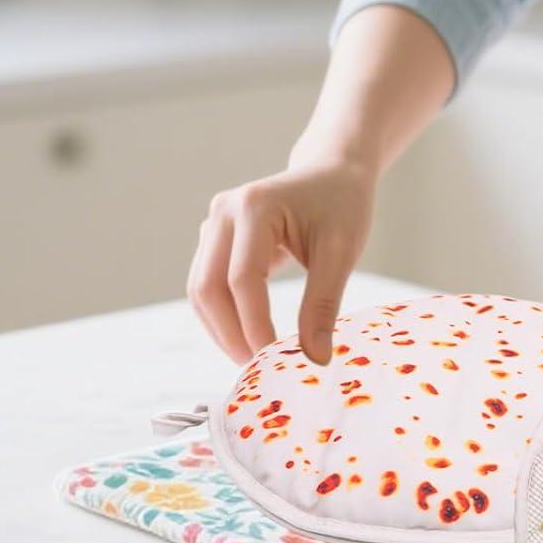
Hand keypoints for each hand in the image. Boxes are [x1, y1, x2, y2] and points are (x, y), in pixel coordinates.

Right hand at [187, 159, 375, 365]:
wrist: (332, 173)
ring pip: (201, 289)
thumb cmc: (341, 206)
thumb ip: (323, 305)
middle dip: (229, 333)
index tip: (272, 360)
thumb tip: (315, 358)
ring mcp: (214, 223)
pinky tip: (247, 336)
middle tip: (255, 369)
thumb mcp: (341, 254)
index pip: (242, 279)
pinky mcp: (215, 237)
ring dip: (221, 328)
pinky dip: (223, 314)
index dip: (253, 325)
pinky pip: (208, 283)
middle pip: (208, 286)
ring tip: (251, 358)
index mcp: (254, 207)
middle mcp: (223, 211)